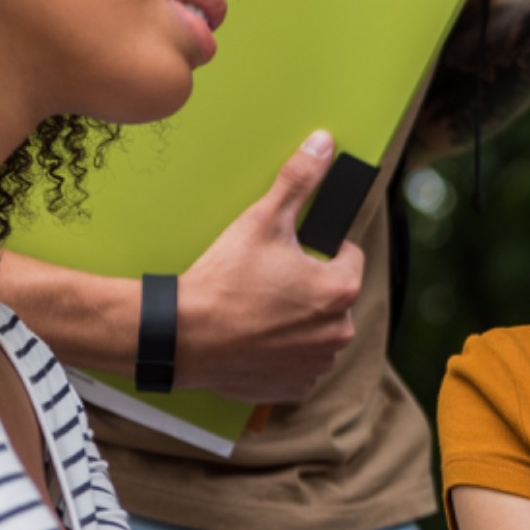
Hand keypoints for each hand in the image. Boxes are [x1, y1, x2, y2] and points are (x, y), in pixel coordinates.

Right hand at [174, 130, 363, 402]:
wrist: (182, 336)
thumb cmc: (223, 279)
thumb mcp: (261, 220)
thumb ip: (298, 180)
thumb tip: (324, 144)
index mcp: (341, 289)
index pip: (347, 256)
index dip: (317, 250)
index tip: (285, 254)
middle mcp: (339, 331)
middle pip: (332, 294)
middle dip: (306, 286)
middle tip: (264, 282)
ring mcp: (317, 362)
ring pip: (316, 329)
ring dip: (295, 320)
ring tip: (256, 310)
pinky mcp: (295, 385)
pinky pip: (298, 362)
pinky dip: (281, 351)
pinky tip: (254, 337)